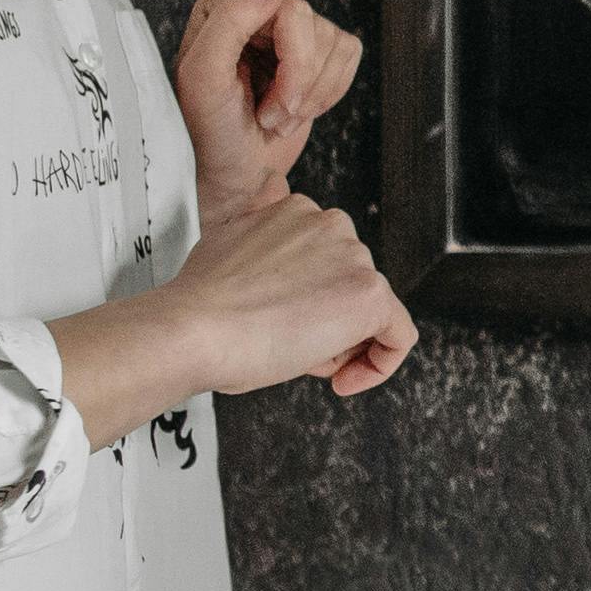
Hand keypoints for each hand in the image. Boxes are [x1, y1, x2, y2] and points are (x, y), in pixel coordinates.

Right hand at [53, 192, 416, 445]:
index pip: (322, 259)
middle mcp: (329, 224)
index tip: (285, 324)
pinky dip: (380, 363)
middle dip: (322, 322)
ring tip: (293, 357)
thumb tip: (278, 239)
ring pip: (367, 311)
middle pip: (346, 284)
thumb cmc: (200, 307)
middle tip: (284, 347)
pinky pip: (399, 334)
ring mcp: (353, 258)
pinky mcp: (369, 295)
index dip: (305, 300)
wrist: (191, 330)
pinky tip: (346, 381)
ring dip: (337, 342)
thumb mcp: (229, 250)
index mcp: (293, 210)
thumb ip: (262, 243)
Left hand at [174, 0, 359, 225]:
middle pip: (313, 26)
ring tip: (277, 117)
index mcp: (224, 4)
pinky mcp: (318, 53)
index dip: (290, 59)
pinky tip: (299, 110)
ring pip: (335, 43)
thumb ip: (229, 22)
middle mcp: (258, 9)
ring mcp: (290, 31)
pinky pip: (350, 55)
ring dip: (311, 95)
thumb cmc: (209, 134)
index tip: (261, 96)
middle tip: (270, 115)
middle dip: (299, 83)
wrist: (234, 177)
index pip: (286, 7)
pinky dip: (330, 93)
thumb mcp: (204, 79)